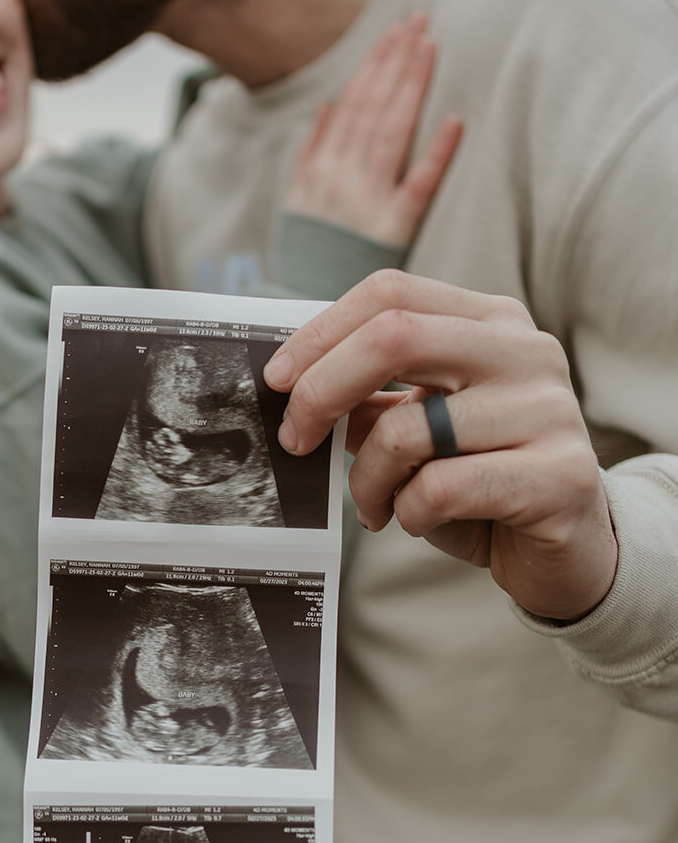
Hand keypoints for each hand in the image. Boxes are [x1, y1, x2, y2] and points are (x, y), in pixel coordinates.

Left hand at [263, 270, 618, 621]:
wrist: (565, 549)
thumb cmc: (480, 481)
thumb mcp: (416, 429)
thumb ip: (365, 400)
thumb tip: (288, 387)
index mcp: (491, 322)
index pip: (391, 293)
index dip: (320, 332)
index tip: (277, 381)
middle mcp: (525, 352)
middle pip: (395, 336)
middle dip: (322, 390)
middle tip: (294, 438)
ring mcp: (550, 409)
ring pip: (409, 428)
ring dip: (369, 478)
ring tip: (375, 503)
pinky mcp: (560, 474)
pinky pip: (442, 488)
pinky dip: (408, 512)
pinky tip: (416, 520)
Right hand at [285, 14, 462, 245]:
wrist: (304, 307)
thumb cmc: (309, 252)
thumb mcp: (297, 199)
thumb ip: (313, 149)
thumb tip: (330, 103)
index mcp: (321, 167)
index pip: (354, 102)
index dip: (377, 63)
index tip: (398, 29)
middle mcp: (343, 176)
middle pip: (374, 108)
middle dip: (397, 61)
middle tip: (421, 20)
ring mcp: (368, 201)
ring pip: (391, 133)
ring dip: (410, 88)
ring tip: (429, 48)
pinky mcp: (392, 229)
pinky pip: (418, 186)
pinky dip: (437, 153)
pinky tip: (455, 122)